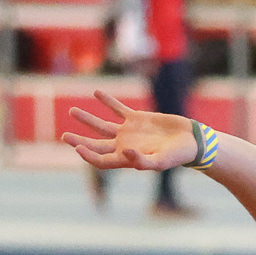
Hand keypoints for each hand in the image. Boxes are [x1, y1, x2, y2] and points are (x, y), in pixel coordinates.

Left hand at [62, 87, 195, 170]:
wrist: (191, 141)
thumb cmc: (177, 156)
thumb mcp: (161, 162)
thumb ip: (142, 160)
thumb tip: (125, 153)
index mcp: (126, 159)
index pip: (101, 160)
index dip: (88, 155)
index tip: (78, 148)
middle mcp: (124, 146)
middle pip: (96, 144)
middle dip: (79, 140)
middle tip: (64, 136)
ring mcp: (129, 132)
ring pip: (102, 125)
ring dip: (87, 119)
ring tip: (72, 111)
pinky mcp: (137, 119)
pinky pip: (118, 108)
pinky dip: (107, 101)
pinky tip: (96, 92)